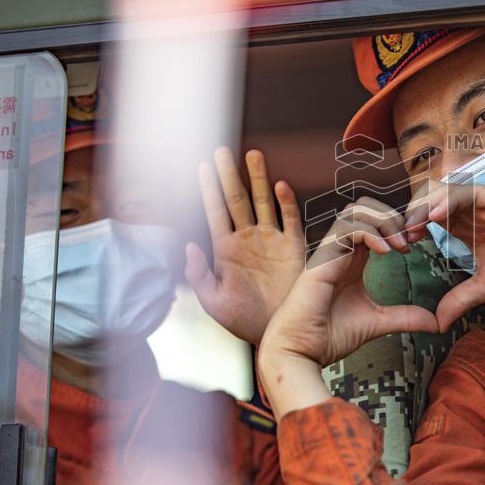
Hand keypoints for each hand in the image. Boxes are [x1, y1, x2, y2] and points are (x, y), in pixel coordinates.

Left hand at [185, 147, 305, 344]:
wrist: (279, 334)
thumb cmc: (245, 321)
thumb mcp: (214, 304)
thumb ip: (199, 275)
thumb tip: (190, 246)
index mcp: (226, 250)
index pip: (215, 212)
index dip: (208, 190)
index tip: (201, 167)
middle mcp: (249, 239)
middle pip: (238, 199)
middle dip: (229, 175)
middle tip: (222, 151)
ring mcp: (271, 241)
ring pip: (263, 202)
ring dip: (258, 179)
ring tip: (253, 154)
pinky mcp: (293, 248)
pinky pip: (290, 220)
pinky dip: (286, 202)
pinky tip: (280, 185)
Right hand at [258, 196, 435, 372]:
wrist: (302, 351)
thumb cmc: (329, 335)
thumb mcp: (378, 322)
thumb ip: (405, 317)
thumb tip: (435, 323)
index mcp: (353, 259)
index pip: (374, 223)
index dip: (398, 227)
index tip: (415, 246)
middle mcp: (341, 250)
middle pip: (367, 208)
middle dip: (394, 218)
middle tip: (410, 242)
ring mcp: (331, 251)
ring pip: (356, 211)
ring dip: (384, 222)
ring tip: (400, 246)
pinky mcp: (322, 257)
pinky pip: (347, 227)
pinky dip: (370, 232)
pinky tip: (385, 252)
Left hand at [404, 181, 484, 330]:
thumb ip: (460, 299)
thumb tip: (438, 322)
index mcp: (470, 227)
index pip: (434, 217)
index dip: (416, 225)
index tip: (402, 243)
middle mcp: (478, 212)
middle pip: (438, 200)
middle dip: (417, 212)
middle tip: (403, 231)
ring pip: (451, 191)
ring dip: (429, 205)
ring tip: (415, 222)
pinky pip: (473, 193)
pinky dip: (452, 201)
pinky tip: (436, 215)